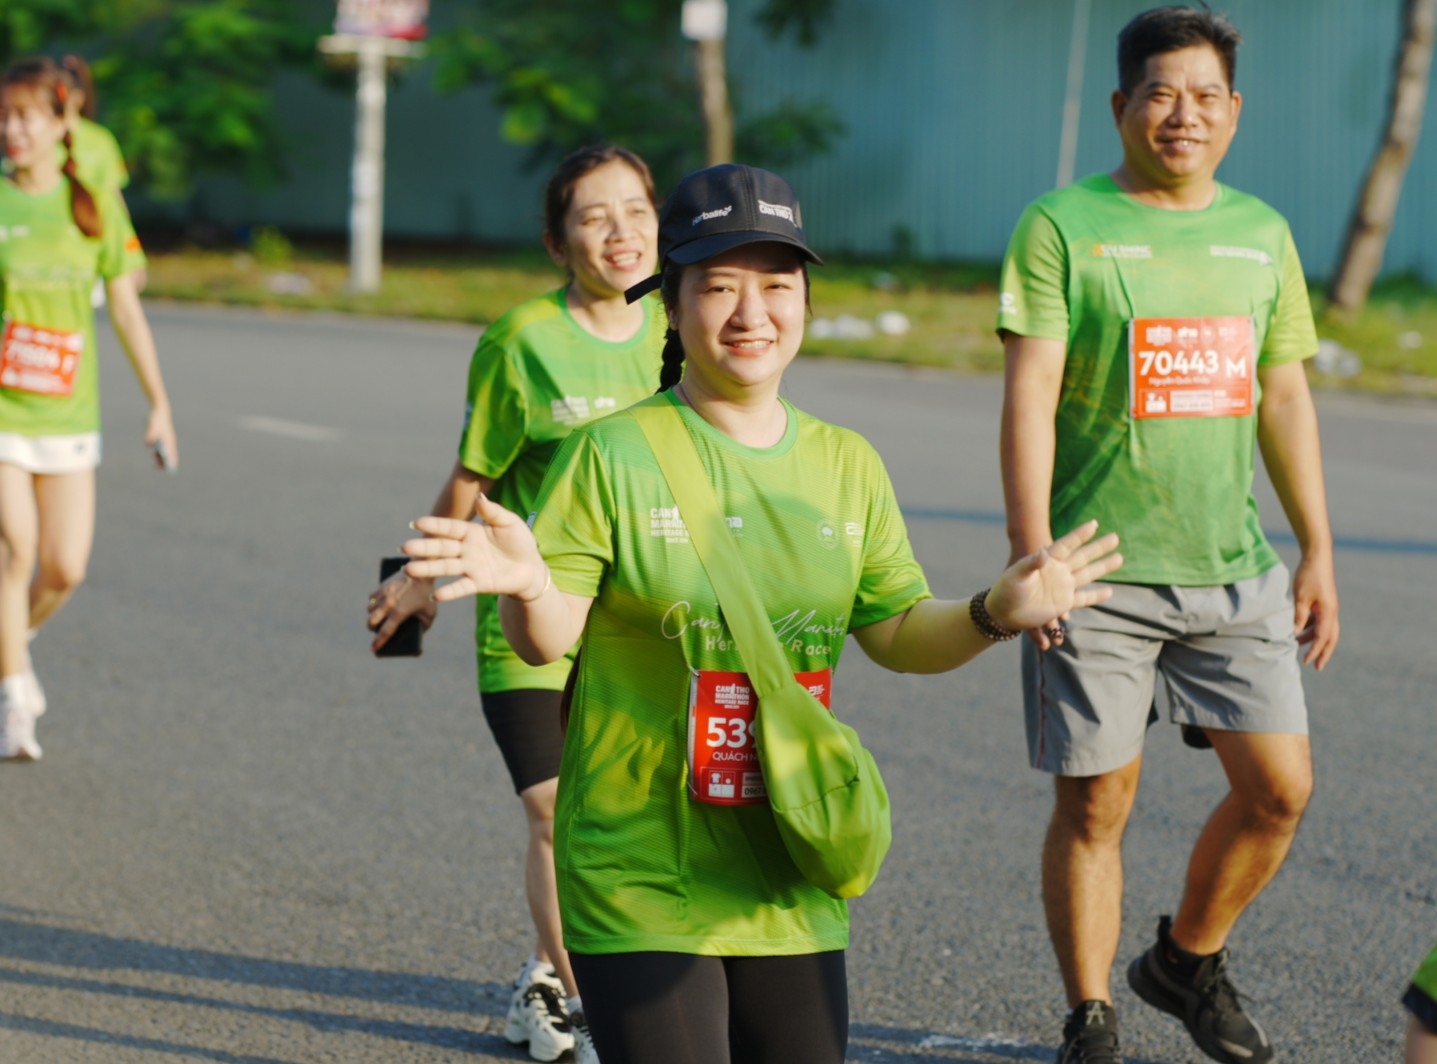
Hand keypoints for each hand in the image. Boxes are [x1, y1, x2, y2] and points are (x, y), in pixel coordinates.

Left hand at [145, 405, 177, 470]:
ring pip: (167, 453)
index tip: (170, 468)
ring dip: (161, 458)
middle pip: (170, 455)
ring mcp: (168, 440)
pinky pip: (164, 449)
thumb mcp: (153, 426)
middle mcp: (170, 442)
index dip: (172, 462)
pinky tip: (154, 455)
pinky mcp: (164, 438)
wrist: (161, 411)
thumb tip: (148, 444)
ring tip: (154, 462)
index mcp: (170, 440)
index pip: (173, 454)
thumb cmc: (158, 419)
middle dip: (165, 462)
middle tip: (156, 467)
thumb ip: (150, 435)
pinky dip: (160, 453)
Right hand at [368, 569, 437, 653]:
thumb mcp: (429, 613)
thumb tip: (418, 633)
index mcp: (399, 614)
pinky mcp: (382, 586)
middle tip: (376, 630)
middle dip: (372, 628)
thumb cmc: (427, 594)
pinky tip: (379, 604)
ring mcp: (383, 595)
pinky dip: (373, 602)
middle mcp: (388, 605)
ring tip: (378, 617)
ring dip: (372, 615)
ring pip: (370, 609)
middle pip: (371, 622)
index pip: (385, 632)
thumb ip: (424, 625)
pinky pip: (372, 597)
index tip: (374, 650)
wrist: (421, 573)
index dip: (378, 643)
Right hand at [402, 494, 547, 603]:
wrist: (531, 568)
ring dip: (428, 569)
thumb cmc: (519, 542)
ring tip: (409, 570)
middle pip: (442, 548)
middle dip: (424, 548)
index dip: (434, 525)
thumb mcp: (509, 523)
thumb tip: (479, 497)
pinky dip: (449, 591)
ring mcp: (470, 568)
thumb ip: (493, 512)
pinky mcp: (478, 584)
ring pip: (446, 567)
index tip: (416, 523)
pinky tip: (435, 595)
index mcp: (471, 532)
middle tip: (405, 548)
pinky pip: (461, 588)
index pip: (449, 528)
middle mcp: (466, 550)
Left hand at [987, 520, 1121, 637]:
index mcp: (1047, 561)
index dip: (1080, 535)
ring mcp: (1062, 587)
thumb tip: (1043, 551)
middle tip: (1115, 537)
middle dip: (1099, 547)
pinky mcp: (1063, 604)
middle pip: (1083, 556)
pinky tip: (1110, 591)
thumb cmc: (1006, 589)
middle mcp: (1058, 571)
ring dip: (1104, 567)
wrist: (1003, 612)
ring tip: (1120, 557)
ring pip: (1088, 574)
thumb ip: (1031, 563)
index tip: (1094, 524)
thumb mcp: (1016, 574)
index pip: (1067, 544)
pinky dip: (1097, 596)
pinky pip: (1084, 598)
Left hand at [1292, 553, 1338, 669]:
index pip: (1323, 637)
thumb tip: (1295, 634)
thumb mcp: (1300, 597)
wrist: (1317, 557)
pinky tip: (1300, 631)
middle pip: (1330, 638)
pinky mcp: (1324, 603)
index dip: (1315, 651)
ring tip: (1299, 647)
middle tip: (1316, 667)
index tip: (1307, 662)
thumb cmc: (1308, 576)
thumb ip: (1299, 616)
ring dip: (1314, 640)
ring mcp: (1329, 607)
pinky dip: (1312, 628)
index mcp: (1328, 612)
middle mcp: (1332, 612)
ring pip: (1325, 629)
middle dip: (1323, 652)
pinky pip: (1320, 621)